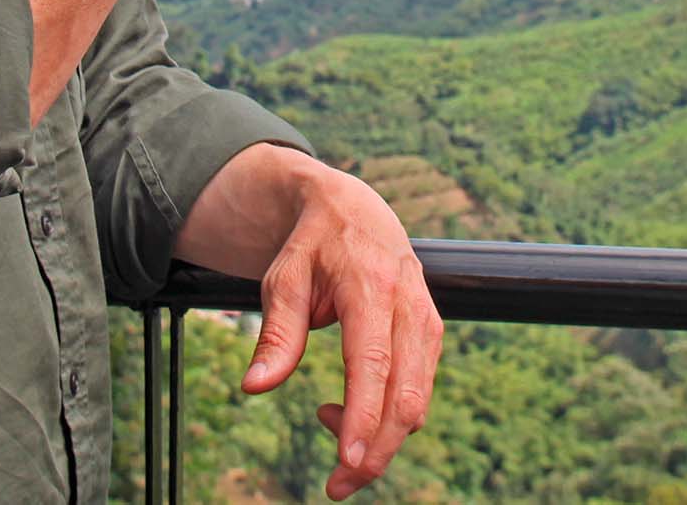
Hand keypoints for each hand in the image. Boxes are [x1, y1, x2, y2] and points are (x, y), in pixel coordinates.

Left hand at [240, 169, 443, 499]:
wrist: (354, 209)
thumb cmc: (313, 244)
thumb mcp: (283, 278)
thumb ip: (276, 333)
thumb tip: (256, 386)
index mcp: (371, 286)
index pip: (372, 364)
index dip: (363, 417)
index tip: (347, 461)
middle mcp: (409, 305)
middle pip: (404, 396)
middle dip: (374, 451)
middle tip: (335, 485)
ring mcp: (426, 321)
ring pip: (417, 401)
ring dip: (378, 437)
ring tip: (325, 422)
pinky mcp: (430, 335)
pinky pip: (417, 391)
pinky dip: (386, 416)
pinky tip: (348, 408)